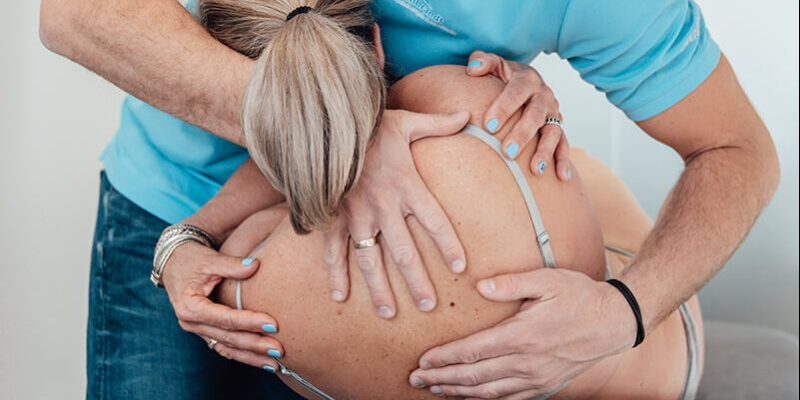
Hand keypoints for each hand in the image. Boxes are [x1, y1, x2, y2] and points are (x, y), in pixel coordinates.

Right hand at [162, 242, 282, 369]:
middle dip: (255, 345)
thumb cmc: (192, 260)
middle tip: (280, 350)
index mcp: (191, 307)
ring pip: (227, 348)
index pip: (225, 318)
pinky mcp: (206, 332)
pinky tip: (262, 362)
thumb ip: (232, 264)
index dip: (249, 322)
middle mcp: (192, 323)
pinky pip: (225, 347)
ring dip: (252, 356)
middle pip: (228, 338)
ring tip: (276, 364)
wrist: (174, 264)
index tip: (273, 325)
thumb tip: (255, 265)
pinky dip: (243, 355)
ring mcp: (198, 330)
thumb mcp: (209, 259)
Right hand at [324, 109, 470, 317]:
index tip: (460, 267)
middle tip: (428, 306)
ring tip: (388, 313)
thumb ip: (438, 123)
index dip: (448, 245)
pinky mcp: (334, 216)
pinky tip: (340, 296)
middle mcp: (383, 205)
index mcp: (406, 184)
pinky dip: (335, 273)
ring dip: (379, 288)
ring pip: (370, 259)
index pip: (434, 221)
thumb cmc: (370, 124)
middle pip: (404, 252)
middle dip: (417, 281)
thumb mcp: (406, 120)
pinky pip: (334, 249)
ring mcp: (356, 215)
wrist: (326, 123)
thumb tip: (467, 116)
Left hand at [409, 268, 635, 398]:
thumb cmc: (580, 297)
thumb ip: (510, 283)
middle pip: (473, 376)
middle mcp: (526, 362)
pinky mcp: (544, 385)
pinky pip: (508, 398)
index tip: (422, 361)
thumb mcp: (546, 280)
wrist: (614, 322)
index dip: (443, 358)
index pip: (472, 351)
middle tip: (416, 380)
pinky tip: (469, 396)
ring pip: (488, 392)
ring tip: (435, 389)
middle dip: (441, 378)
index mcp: (522, 335)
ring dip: (458, 392)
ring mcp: (536, 378)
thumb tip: (478, 286)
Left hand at [467, 51, 571, 179]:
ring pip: (553, 132)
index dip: (503, 108)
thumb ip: (483, 62)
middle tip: (508, 152)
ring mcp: (553, 113)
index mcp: (526, 79)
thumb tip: (473, 68)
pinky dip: (564, 160)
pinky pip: (563, 144)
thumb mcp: (494, 65)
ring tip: (536, 169)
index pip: (516, 93)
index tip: (488, 126)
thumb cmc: (503, 76)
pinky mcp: (557, 127)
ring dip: (545, 151)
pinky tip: (562, 177)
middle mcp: (543, 95)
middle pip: (535, 115)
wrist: (524, 81)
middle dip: (523, 134)